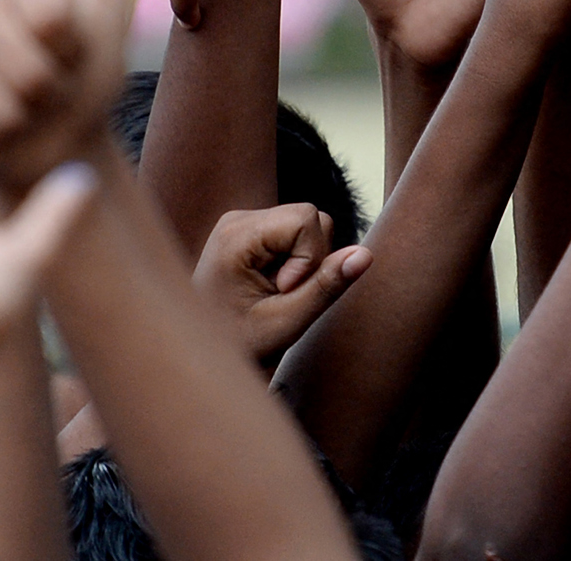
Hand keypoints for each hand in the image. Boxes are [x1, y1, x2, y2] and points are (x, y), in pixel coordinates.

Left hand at [193, 201, 368, 368]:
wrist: (204, 353)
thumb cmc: (241, 344)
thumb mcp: (286, 322)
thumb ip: (326, 286)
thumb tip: (365, 254)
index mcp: (236, 234)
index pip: (306, 218)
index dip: (310, 257)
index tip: (282, 291)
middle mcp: (237, 219)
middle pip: (311, 217)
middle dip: (311, 259)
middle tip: (280, 295)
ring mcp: (242, 223)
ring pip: (308, 225)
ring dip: (305, 262)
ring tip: (275, 292)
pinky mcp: (251, 231)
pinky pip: (296, 234)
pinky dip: (296, 261)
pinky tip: (272, 285)